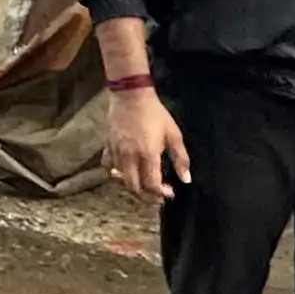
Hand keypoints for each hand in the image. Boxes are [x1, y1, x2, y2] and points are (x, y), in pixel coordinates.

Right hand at [106, 84, 194, 204]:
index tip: (169, 193)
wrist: (131, 96)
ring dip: (134, 187)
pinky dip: (116, 174)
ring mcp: (117, 153)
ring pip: (121, 180)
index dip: (160, 194)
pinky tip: (124, 172)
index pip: (151, 185)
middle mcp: (130, 157)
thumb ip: (181, 158)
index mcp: (148, 154)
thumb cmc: (155, 114)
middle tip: (157, 197)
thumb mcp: (173, 134)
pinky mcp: (108, 147)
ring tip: (144, 186)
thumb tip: (186, 179)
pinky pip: (109, 167)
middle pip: (134, 188)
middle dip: (146, 197)